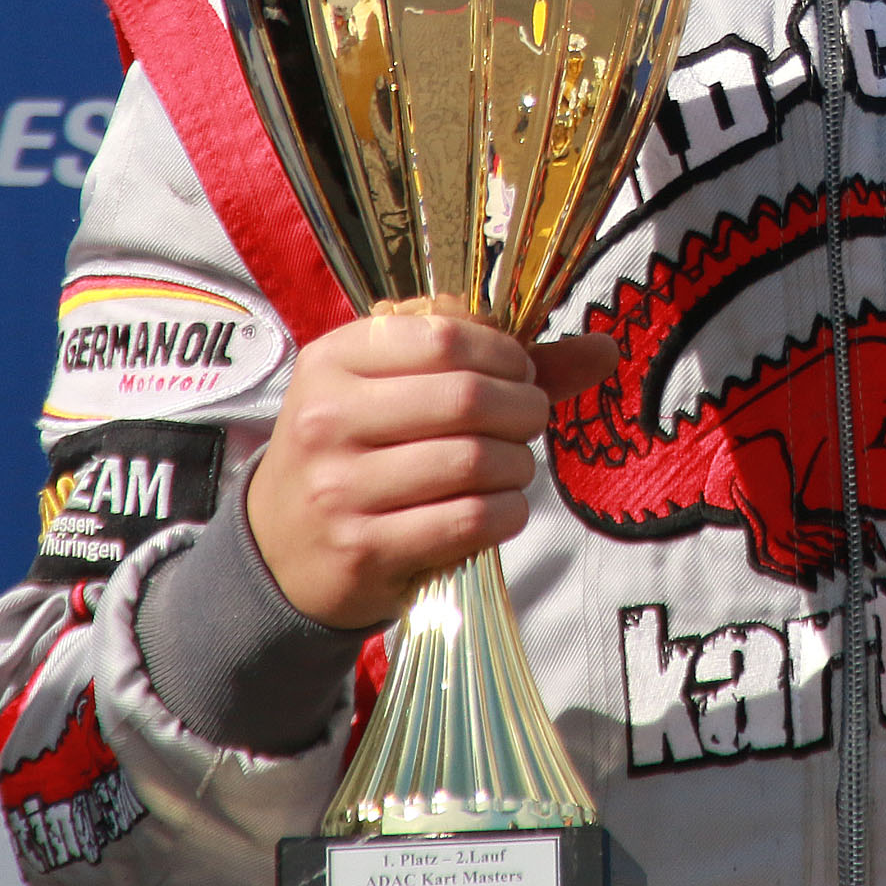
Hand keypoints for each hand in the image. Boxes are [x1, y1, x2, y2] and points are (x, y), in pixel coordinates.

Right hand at [242, 306, 616, 631]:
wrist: (281, 550)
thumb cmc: (356, 453)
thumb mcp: (395, 392)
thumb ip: (495, 365)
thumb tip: (604, 348)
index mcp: (333, 361)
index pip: (444, 334)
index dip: (505, 352)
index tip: (520, 370)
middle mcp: (328, 420)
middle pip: (467, 397)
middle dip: (524, 408)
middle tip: (530, 420)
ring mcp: (341, 488)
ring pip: (475, 461)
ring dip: (518, 464)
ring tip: (513, 466)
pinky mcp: (364, 548)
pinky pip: (469, 520)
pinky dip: (507, 511)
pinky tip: (500, 507)